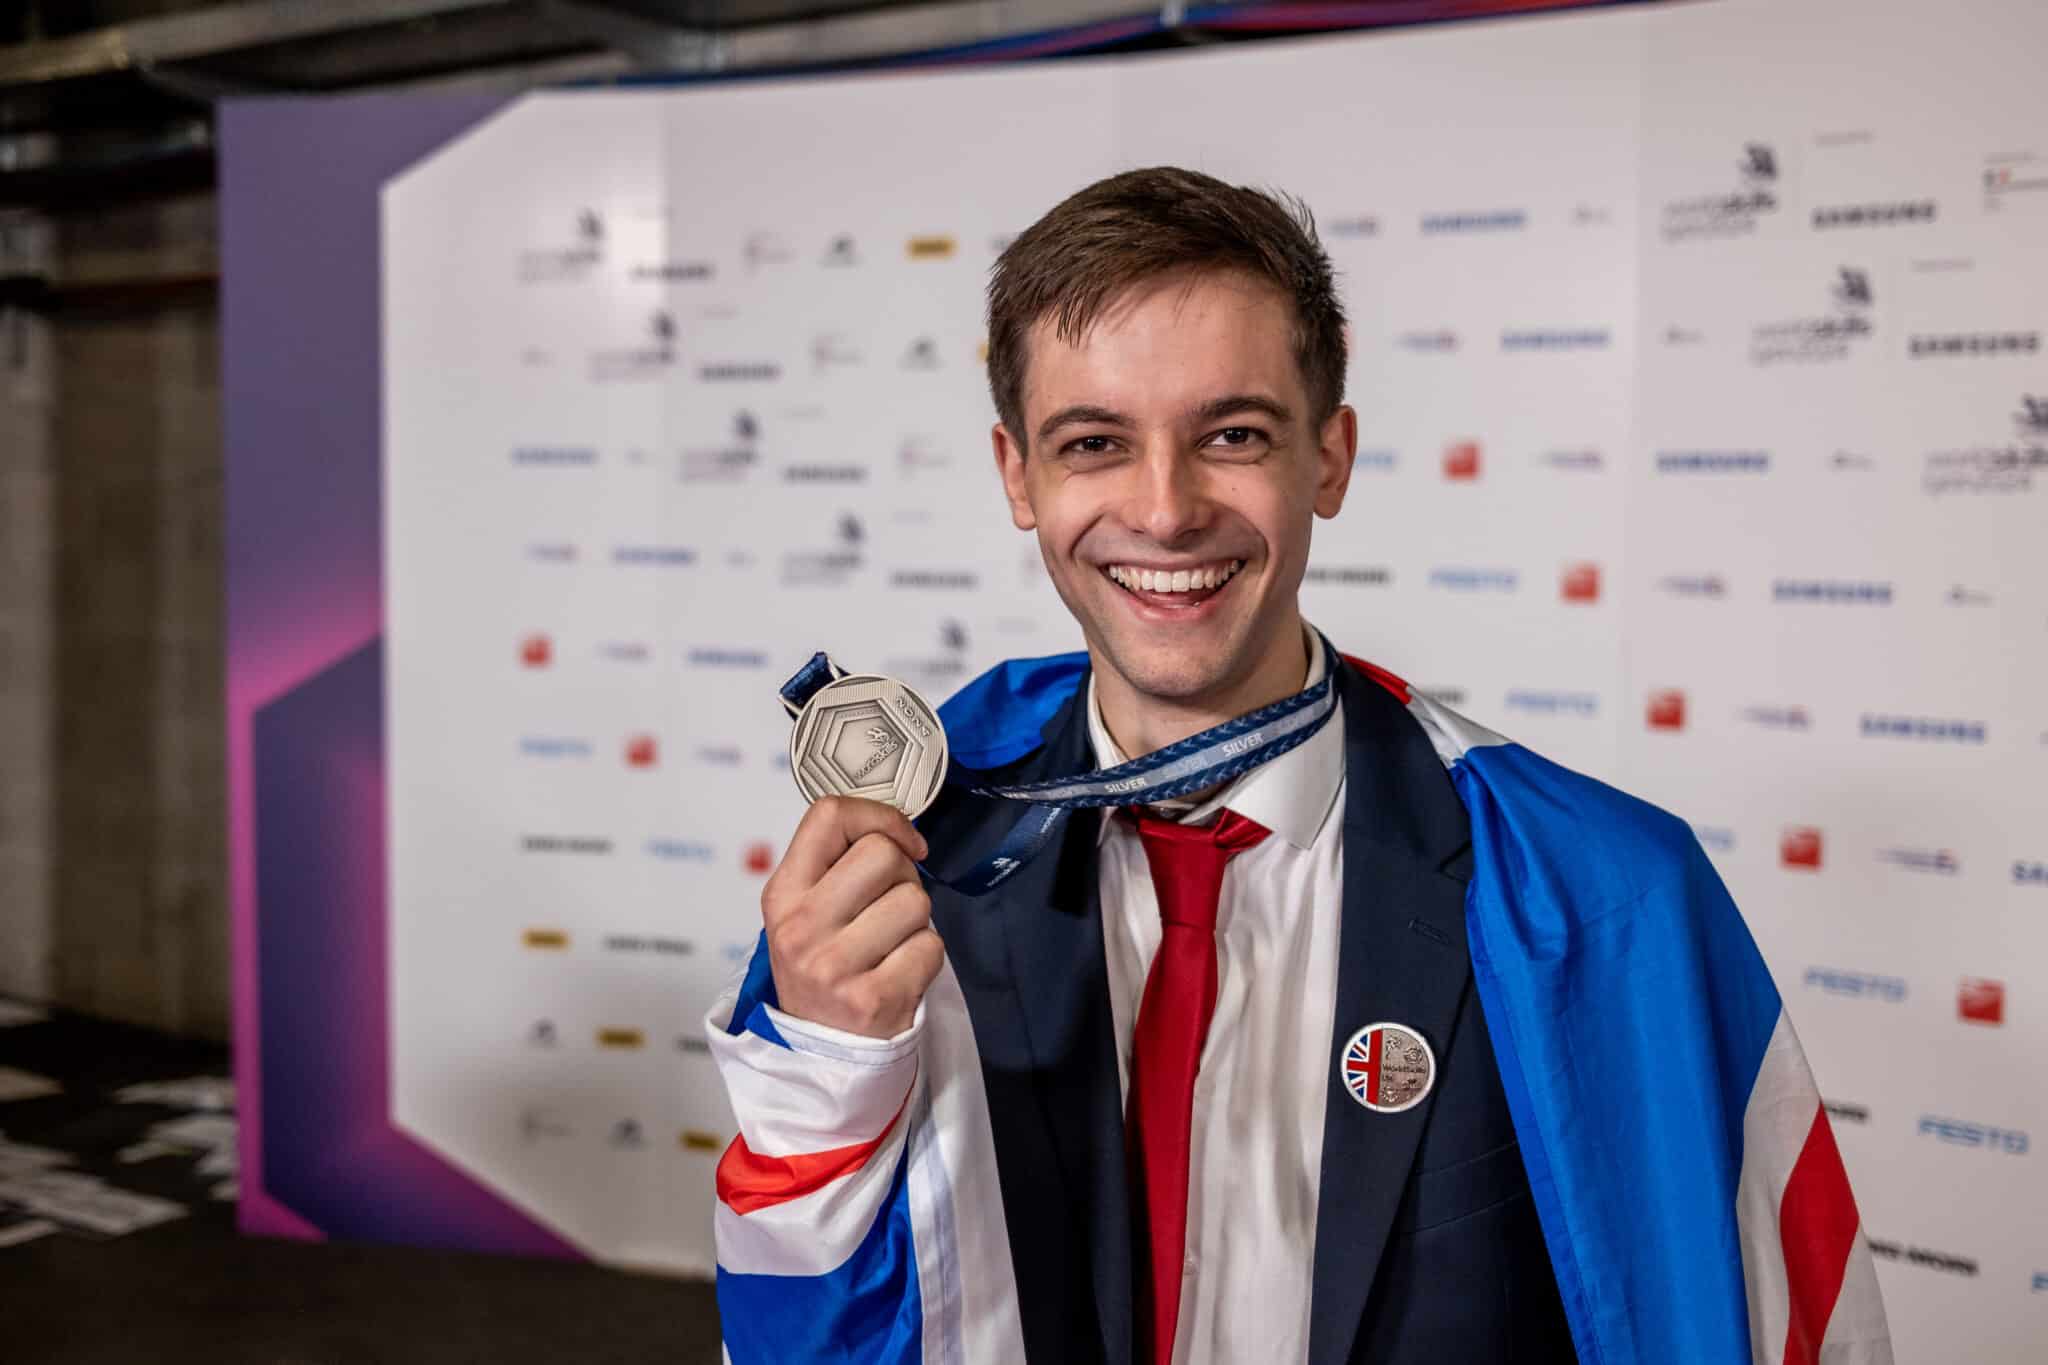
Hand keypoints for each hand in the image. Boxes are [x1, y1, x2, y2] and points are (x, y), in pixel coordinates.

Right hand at [760, 796, 945, 1038]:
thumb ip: (836, 864)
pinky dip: (926, 955)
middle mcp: (801, 928)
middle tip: (890, 903)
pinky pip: (931, 946)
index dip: (878, 817)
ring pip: (915, 900)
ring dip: (916, 919)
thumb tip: (896, 829)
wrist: (818, 1049)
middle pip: (882, 853)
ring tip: (890, 943)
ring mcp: (836, 967)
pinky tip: (899, 970)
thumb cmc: (822, 967)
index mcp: (783, 895)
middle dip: (903, 873)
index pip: (829, 817)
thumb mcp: (803, 910)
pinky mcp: (874, 1000)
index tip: (899, 840)